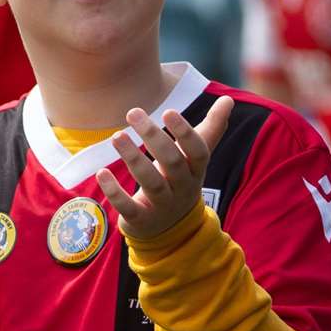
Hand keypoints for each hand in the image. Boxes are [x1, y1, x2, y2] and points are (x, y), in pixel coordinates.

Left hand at [98, 98, 234, 240]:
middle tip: (133, 112)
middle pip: (172, 162)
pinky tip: (102, 173)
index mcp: (196, 170)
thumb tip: (229, 99)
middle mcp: (183, 188)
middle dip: (154, 137)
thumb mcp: (197, 158)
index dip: (185, 132)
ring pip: (151, 182)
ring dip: (133, 158)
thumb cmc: (181, 180)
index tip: (168, 111)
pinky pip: (128, 207)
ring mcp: (163, 206)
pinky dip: (115, 192)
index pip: (198, 151)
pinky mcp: (141, 220)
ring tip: (117, 136)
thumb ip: (212, 128)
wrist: (172, 231)